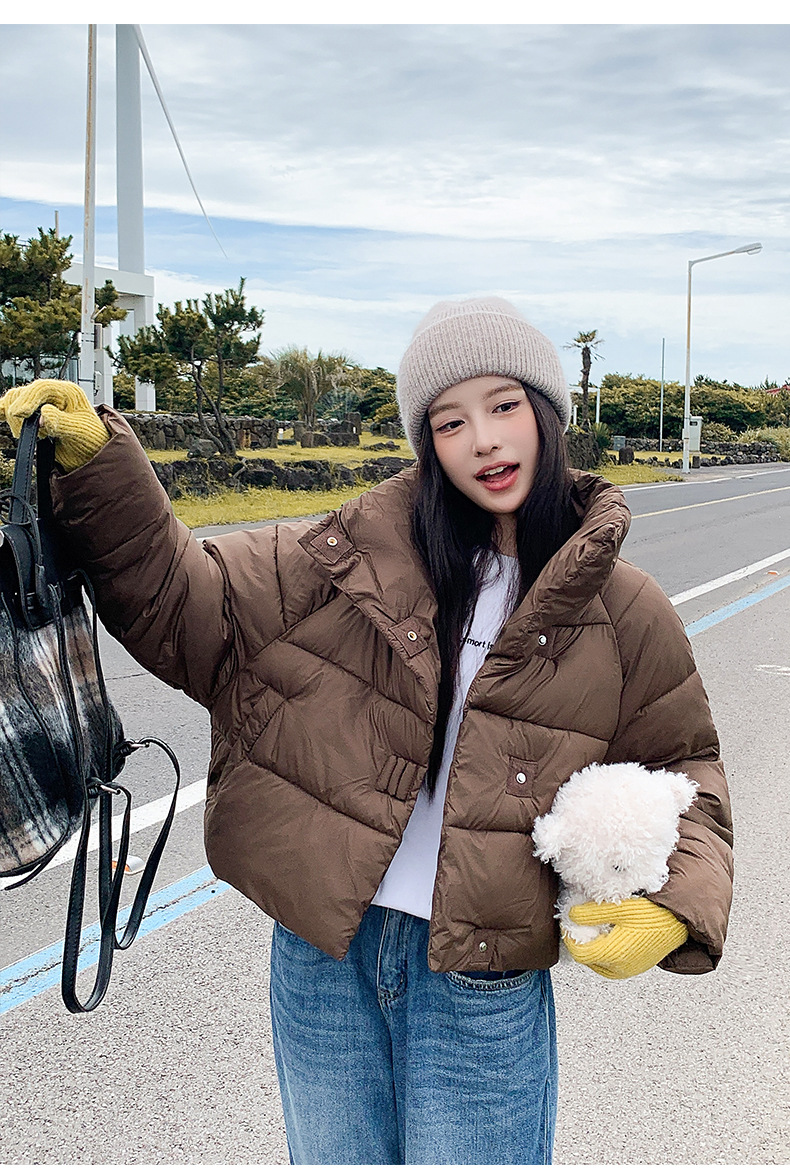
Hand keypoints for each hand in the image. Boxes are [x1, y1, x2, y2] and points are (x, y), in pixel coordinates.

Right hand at [0, 379, 109, 471]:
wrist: (90, 453)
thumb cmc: (90, 439)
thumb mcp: (80, 432)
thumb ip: (62, 423)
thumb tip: (44, 414)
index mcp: (68, 392)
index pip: (42, 388)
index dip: (28, 399)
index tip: (20, 413)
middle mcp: (52, 395)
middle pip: (23, 394)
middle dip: (20, 414)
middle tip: (29, 434)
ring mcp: (40, 404)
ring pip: (14, 401)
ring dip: (15, 419)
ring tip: (35, 436)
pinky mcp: (31, 415)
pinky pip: (10, 408)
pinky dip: (2, 412)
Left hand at [562, 897, 687, 978]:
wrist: (679, 921)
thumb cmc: (652, 913)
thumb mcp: (619, 907)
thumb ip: (592, 913)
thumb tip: (571, 915)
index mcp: (614, 954)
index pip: (579, 952)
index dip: (569, 936)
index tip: (568, 921)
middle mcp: (620, 967)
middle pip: (587, 959)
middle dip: (581, 941)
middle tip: (581, 922)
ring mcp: (629, 969)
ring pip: (599, 962)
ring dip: (593, 946)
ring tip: (596, 927)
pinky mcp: (636, 967)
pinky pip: (612, 963)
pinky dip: (606, 951)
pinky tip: (610, 934)